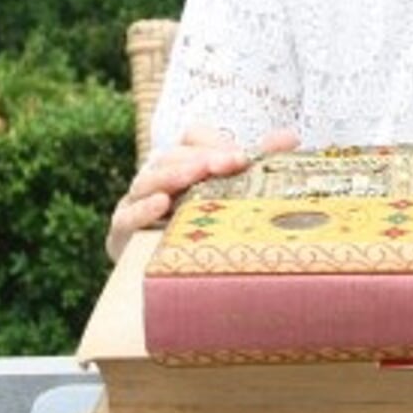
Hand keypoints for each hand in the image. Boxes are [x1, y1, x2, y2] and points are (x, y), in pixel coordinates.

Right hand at [106, 125, 300, 261]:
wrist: (167, 275)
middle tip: (229, 164)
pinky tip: (161, 205)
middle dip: (200, 158)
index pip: (192, 137)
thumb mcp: (232, 194)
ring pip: (147, 180)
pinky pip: (126, 217)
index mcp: (182, 162)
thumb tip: (290, 137)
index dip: (214, 143)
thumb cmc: (204, 227)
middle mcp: (157, 177)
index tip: (242, 157)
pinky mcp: (122, 232)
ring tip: (196, 174)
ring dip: (172, 175)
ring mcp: (135, 202)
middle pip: (171, 155)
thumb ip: (258, 163)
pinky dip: (142, 210)